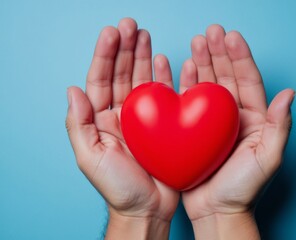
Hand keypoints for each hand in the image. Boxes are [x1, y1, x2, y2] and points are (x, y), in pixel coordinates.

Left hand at [66, 18, 178, 238]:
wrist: (147, 208)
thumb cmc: (118, 187)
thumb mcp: (90, 158)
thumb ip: (79, 124)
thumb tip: (72, 90)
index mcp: (102, 120)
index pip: (101, 80)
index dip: (105, 55)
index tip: (112, 32)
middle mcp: (122, 114)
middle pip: (121, 74)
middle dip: (125, 48)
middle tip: (131, 25)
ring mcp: (145, 117)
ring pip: (142, 79)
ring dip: (143, 56)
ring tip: (146, 35)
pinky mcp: (165, 123)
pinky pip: (165, 95)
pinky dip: (165, 77)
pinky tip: (165, 61)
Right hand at [181, 25, 294, 238]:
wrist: (216, 209)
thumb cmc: (242, 188)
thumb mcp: (267, 158)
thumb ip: (280, 127)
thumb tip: (289, 95)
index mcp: (253, 118)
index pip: (247, 80)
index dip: (240, 57)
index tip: (231, 37)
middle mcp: (232, 115)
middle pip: (226, 76)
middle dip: (218, 52)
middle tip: (209, 33)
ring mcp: (210, 121)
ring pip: (206, 84)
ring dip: (202, 62)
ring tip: (195, 43)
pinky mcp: (191, 128)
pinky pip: (188, 100)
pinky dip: (186, 82)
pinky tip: (183, 68)